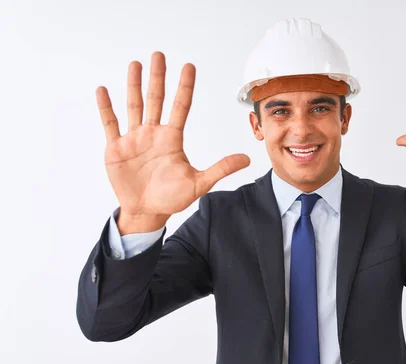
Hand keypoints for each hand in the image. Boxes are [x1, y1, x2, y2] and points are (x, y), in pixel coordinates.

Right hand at [97, 52, 250, 226]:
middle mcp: (153, 133)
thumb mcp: (199, 184)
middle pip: (156, 100)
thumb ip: (220, 169)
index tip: (189, 66)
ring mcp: (134, 139)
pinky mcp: (116, 148)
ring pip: (134, 106)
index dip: (184, 87)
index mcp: (172, 139)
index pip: (180, 107)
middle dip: (157, 78)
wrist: (147, 212)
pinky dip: (106, 108)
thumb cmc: (172, 198)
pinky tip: (103, 90)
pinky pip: (111, 124)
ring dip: (133, 85)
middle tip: (159, 55)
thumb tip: (246, 159)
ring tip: (135, 64)